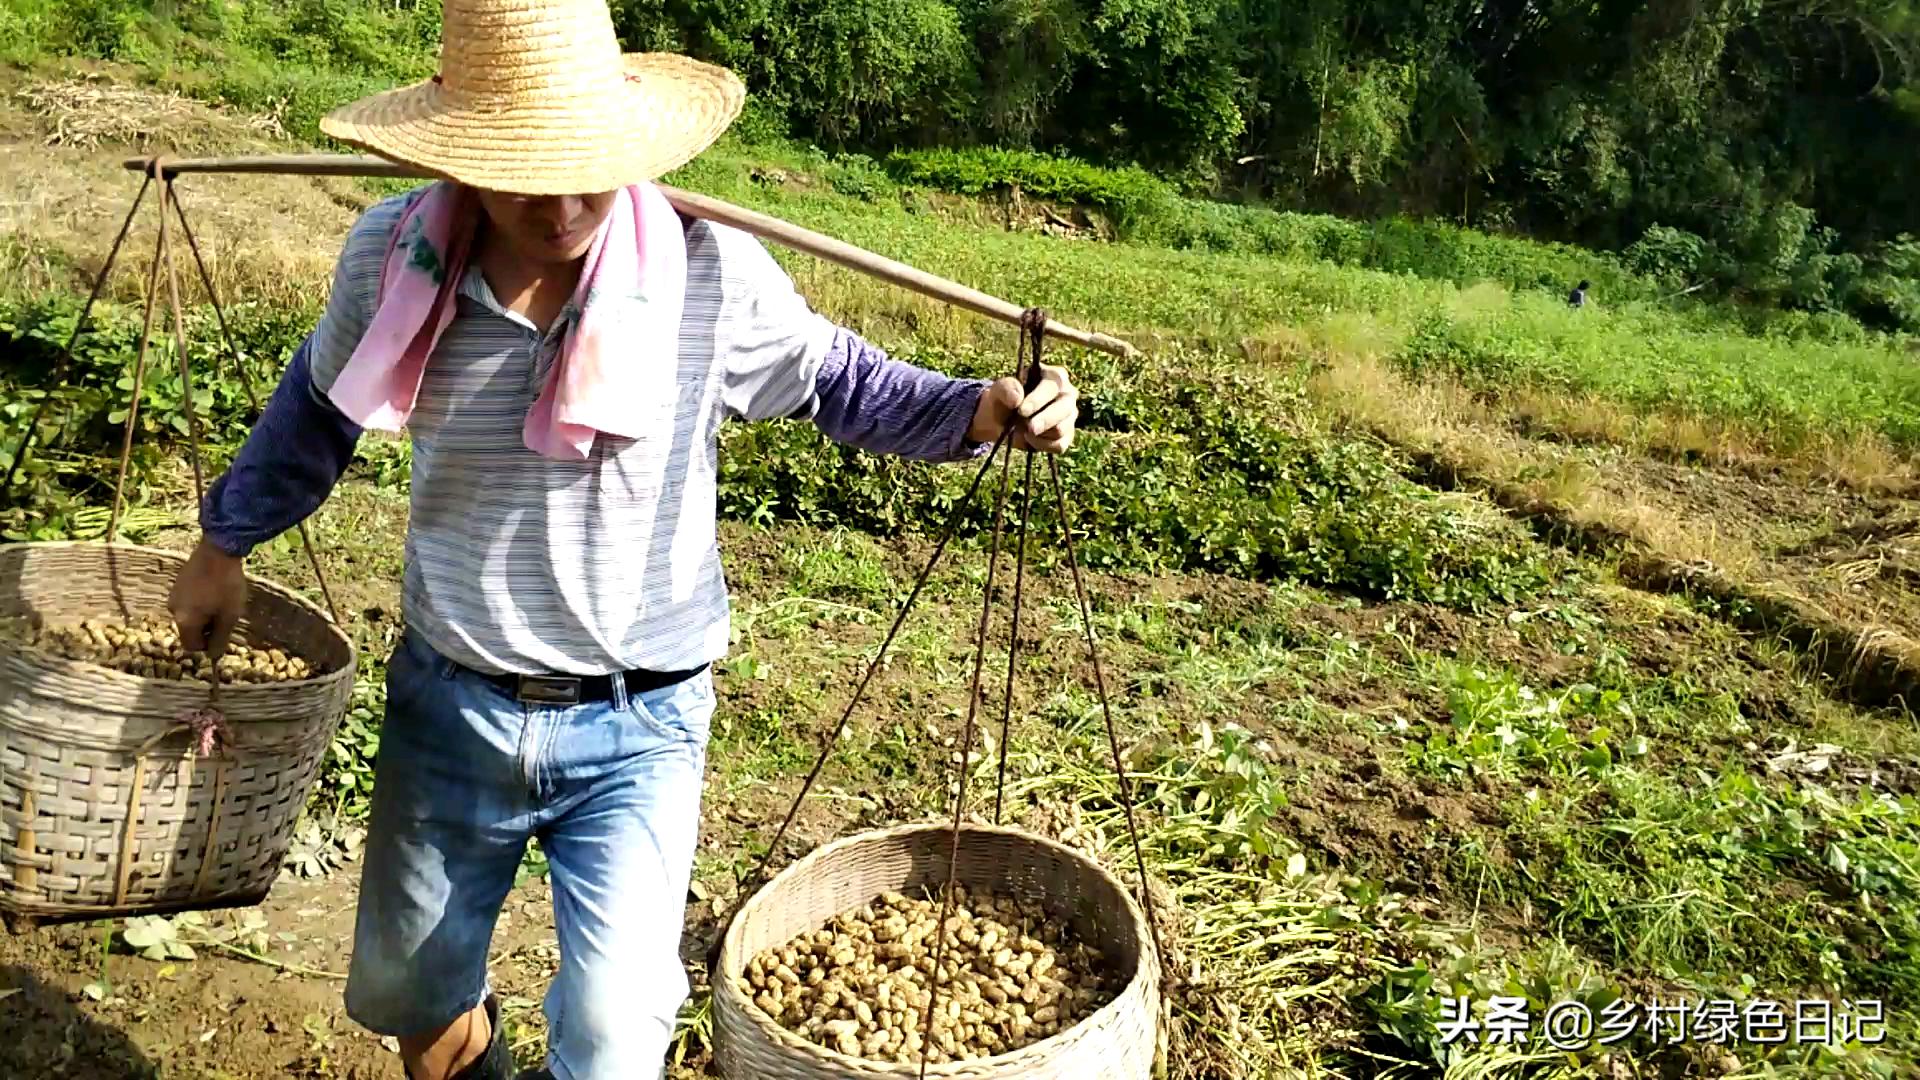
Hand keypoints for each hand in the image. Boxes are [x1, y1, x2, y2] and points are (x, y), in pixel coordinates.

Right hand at [169, 536, 248, 656]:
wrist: (218, 549)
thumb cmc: (226, 586)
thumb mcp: (229, 616)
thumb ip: (220, 639)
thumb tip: (213, 657)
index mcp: (184, 621)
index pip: (192, 647)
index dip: (208, 645)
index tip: (224, 632)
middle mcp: (172, 610)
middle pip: (190, 631)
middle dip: (207, 628)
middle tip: (225, 614)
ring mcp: (173, 595)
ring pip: (190, 616)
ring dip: (205, 614)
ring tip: (221, 600)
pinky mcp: (177, 584)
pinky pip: (189, 602)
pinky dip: (200, 602)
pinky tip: (214, 590)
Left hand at [967, 364, 1078, 452]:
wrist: (1003, 421)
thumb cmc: (1004, 400)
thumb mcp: (999, 390)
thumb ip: (1006, 388)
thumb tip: (1017, 397)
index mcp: (1053, 375)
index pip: (1051, 387)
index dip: (1037, 400)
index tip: (1022, 410)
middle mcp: (1067, 393)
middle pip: (1065, 407)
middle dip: (1045, 420)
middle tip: (1029, 429)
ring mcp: (1070, 414)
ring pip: (1062, 428)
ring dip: (1039, 433)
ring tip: (1023, 429)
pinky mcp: (1068, 434)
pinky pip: (1059, 445)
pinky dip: (1041, 445)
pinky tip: (1030, 439)